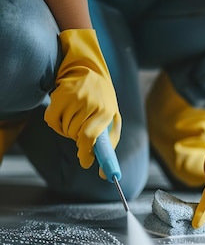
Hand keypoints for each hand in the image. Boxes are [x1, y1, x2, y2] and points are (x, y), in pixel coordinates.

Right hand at [44, 29, 120, 170]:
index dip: (85, 153)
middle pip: (75, 135)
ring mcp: (74, 98)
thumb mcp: (113, 119)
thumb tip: (104, 172)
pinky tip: (64, 115)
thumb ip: (110, 144)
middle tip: (83, 133)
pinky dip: (55, 124)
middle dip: (78, 140)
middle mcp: (91, 104)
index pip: (90, 136)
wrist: (90, 72)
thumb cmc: (104, 102)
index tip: (85, 164)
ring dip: (67, 131)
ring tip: (76, 119)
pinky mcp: (60, 94)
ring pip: (64, 129)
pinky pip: (51, 120)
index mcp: (108, 111)